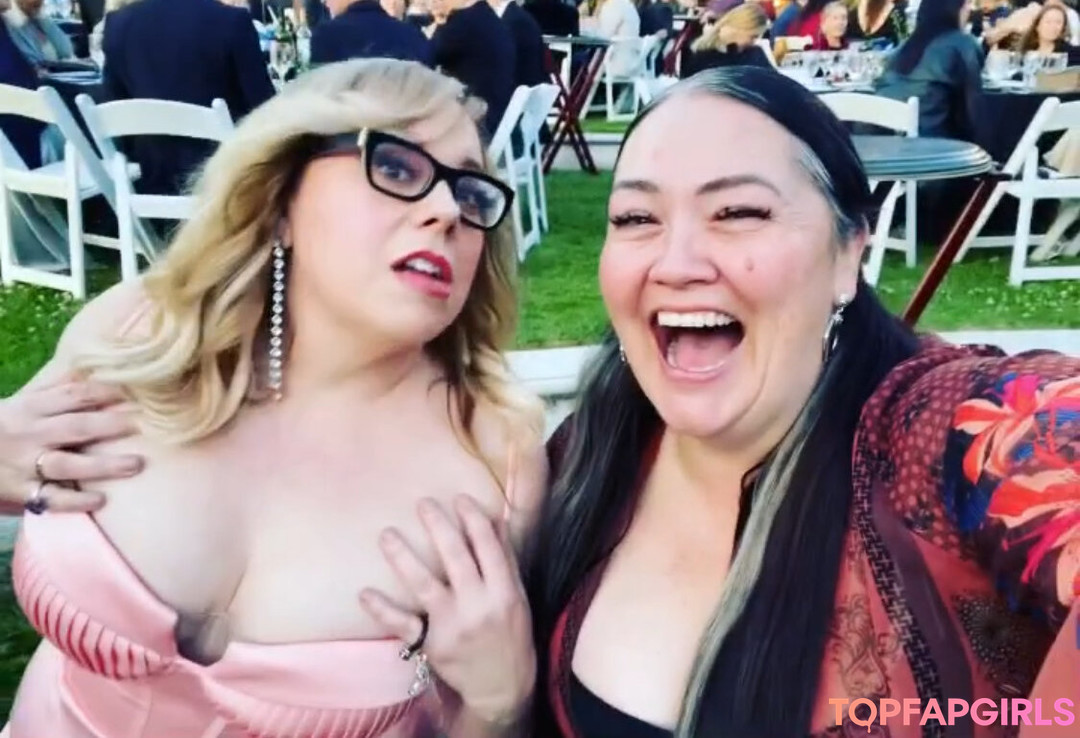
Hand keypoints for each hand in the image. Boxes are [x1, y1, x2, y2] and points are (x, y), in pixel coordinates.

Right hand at [0, 377, 142, 514]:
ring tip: (136, 464)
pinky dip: (75, 501)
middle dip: (111, 426)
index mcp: (30, 407)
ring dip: (103, 465)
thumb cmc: (1, 428)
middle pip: (76, 427)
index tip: (136, 393)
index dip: (106, 393)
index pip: (73, 396)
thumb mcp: (20, 404)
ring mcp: (25, 464)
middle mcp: (29, 434)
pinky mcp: (21, 492)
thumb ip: (54, 391)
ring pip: (68, 464)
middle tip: (144, 426)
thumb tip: (92, 369)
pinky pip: (51, 498)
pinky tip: (101, 500)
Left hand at [359, 495, 534, 726]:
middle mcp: (478, 607)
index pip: (489, 548)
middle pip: (456, 559)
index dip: (474, 520)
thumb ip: (505, 560)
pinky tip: (364, 592)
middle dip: (439, 527)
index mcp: (504, 593)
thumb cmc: (510, 635)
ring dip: (404, 558)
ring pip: (425, 585)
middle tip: (423, 503)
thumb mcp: (517, 597)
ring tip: (387, 534)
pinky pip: (403, 625)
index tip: (460, 498)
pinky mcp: (431, 644)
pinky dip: (383, 610)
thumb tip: (494, 519)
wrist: (501, 687)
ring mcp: (452, 626)